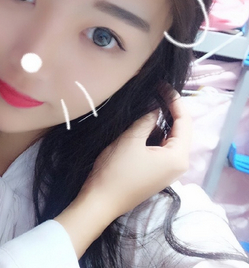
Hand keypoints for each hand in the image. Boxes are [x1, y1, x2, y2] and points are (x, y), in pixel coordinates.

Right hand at [81, 90, 190, 215]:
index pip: (185, 121)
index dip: (175, 100)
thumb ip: (147, 119)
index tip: (162, 84)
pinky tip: (144, 121)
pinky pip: (161, 147)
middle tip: (156, 90)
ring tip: (150, 100)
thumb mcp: (131, 139)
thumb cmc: (116, 170)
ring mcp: (168, 170)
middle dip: (170, 109)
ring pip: (170, 138)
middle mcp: (179, 164)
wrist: (101, 201)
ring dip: (162, 120)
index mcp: (178, 156)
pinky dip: (155, 132)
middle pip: (180, 130)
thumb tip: (155, 106)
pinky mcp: (157, 172)